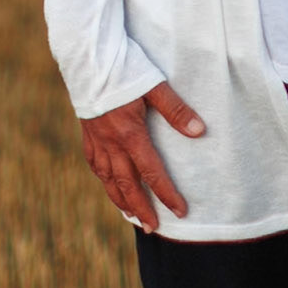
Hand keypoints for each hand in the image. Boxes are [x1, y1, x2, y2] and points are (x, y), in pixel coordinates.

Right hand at [79, 80, 204, 231]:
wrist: (87, 59)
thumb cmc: (124, 69)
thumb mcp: (154, 86)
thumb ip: (176, 110)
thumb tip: (200, 132)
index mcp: (130, 135)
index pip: (152, 173)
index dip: (166, 195)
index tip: (180, 212)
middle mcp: (111, 144)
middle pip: (127, 185)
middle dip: (141, 209)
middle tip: (152, 228)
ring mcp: (96, 140)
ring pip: (108, 179)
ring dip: (120, 199)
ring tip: (131, 214)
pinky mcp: (87, 133)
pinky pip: (94, 164)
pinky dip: (103, 179)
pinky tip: (107, 183)